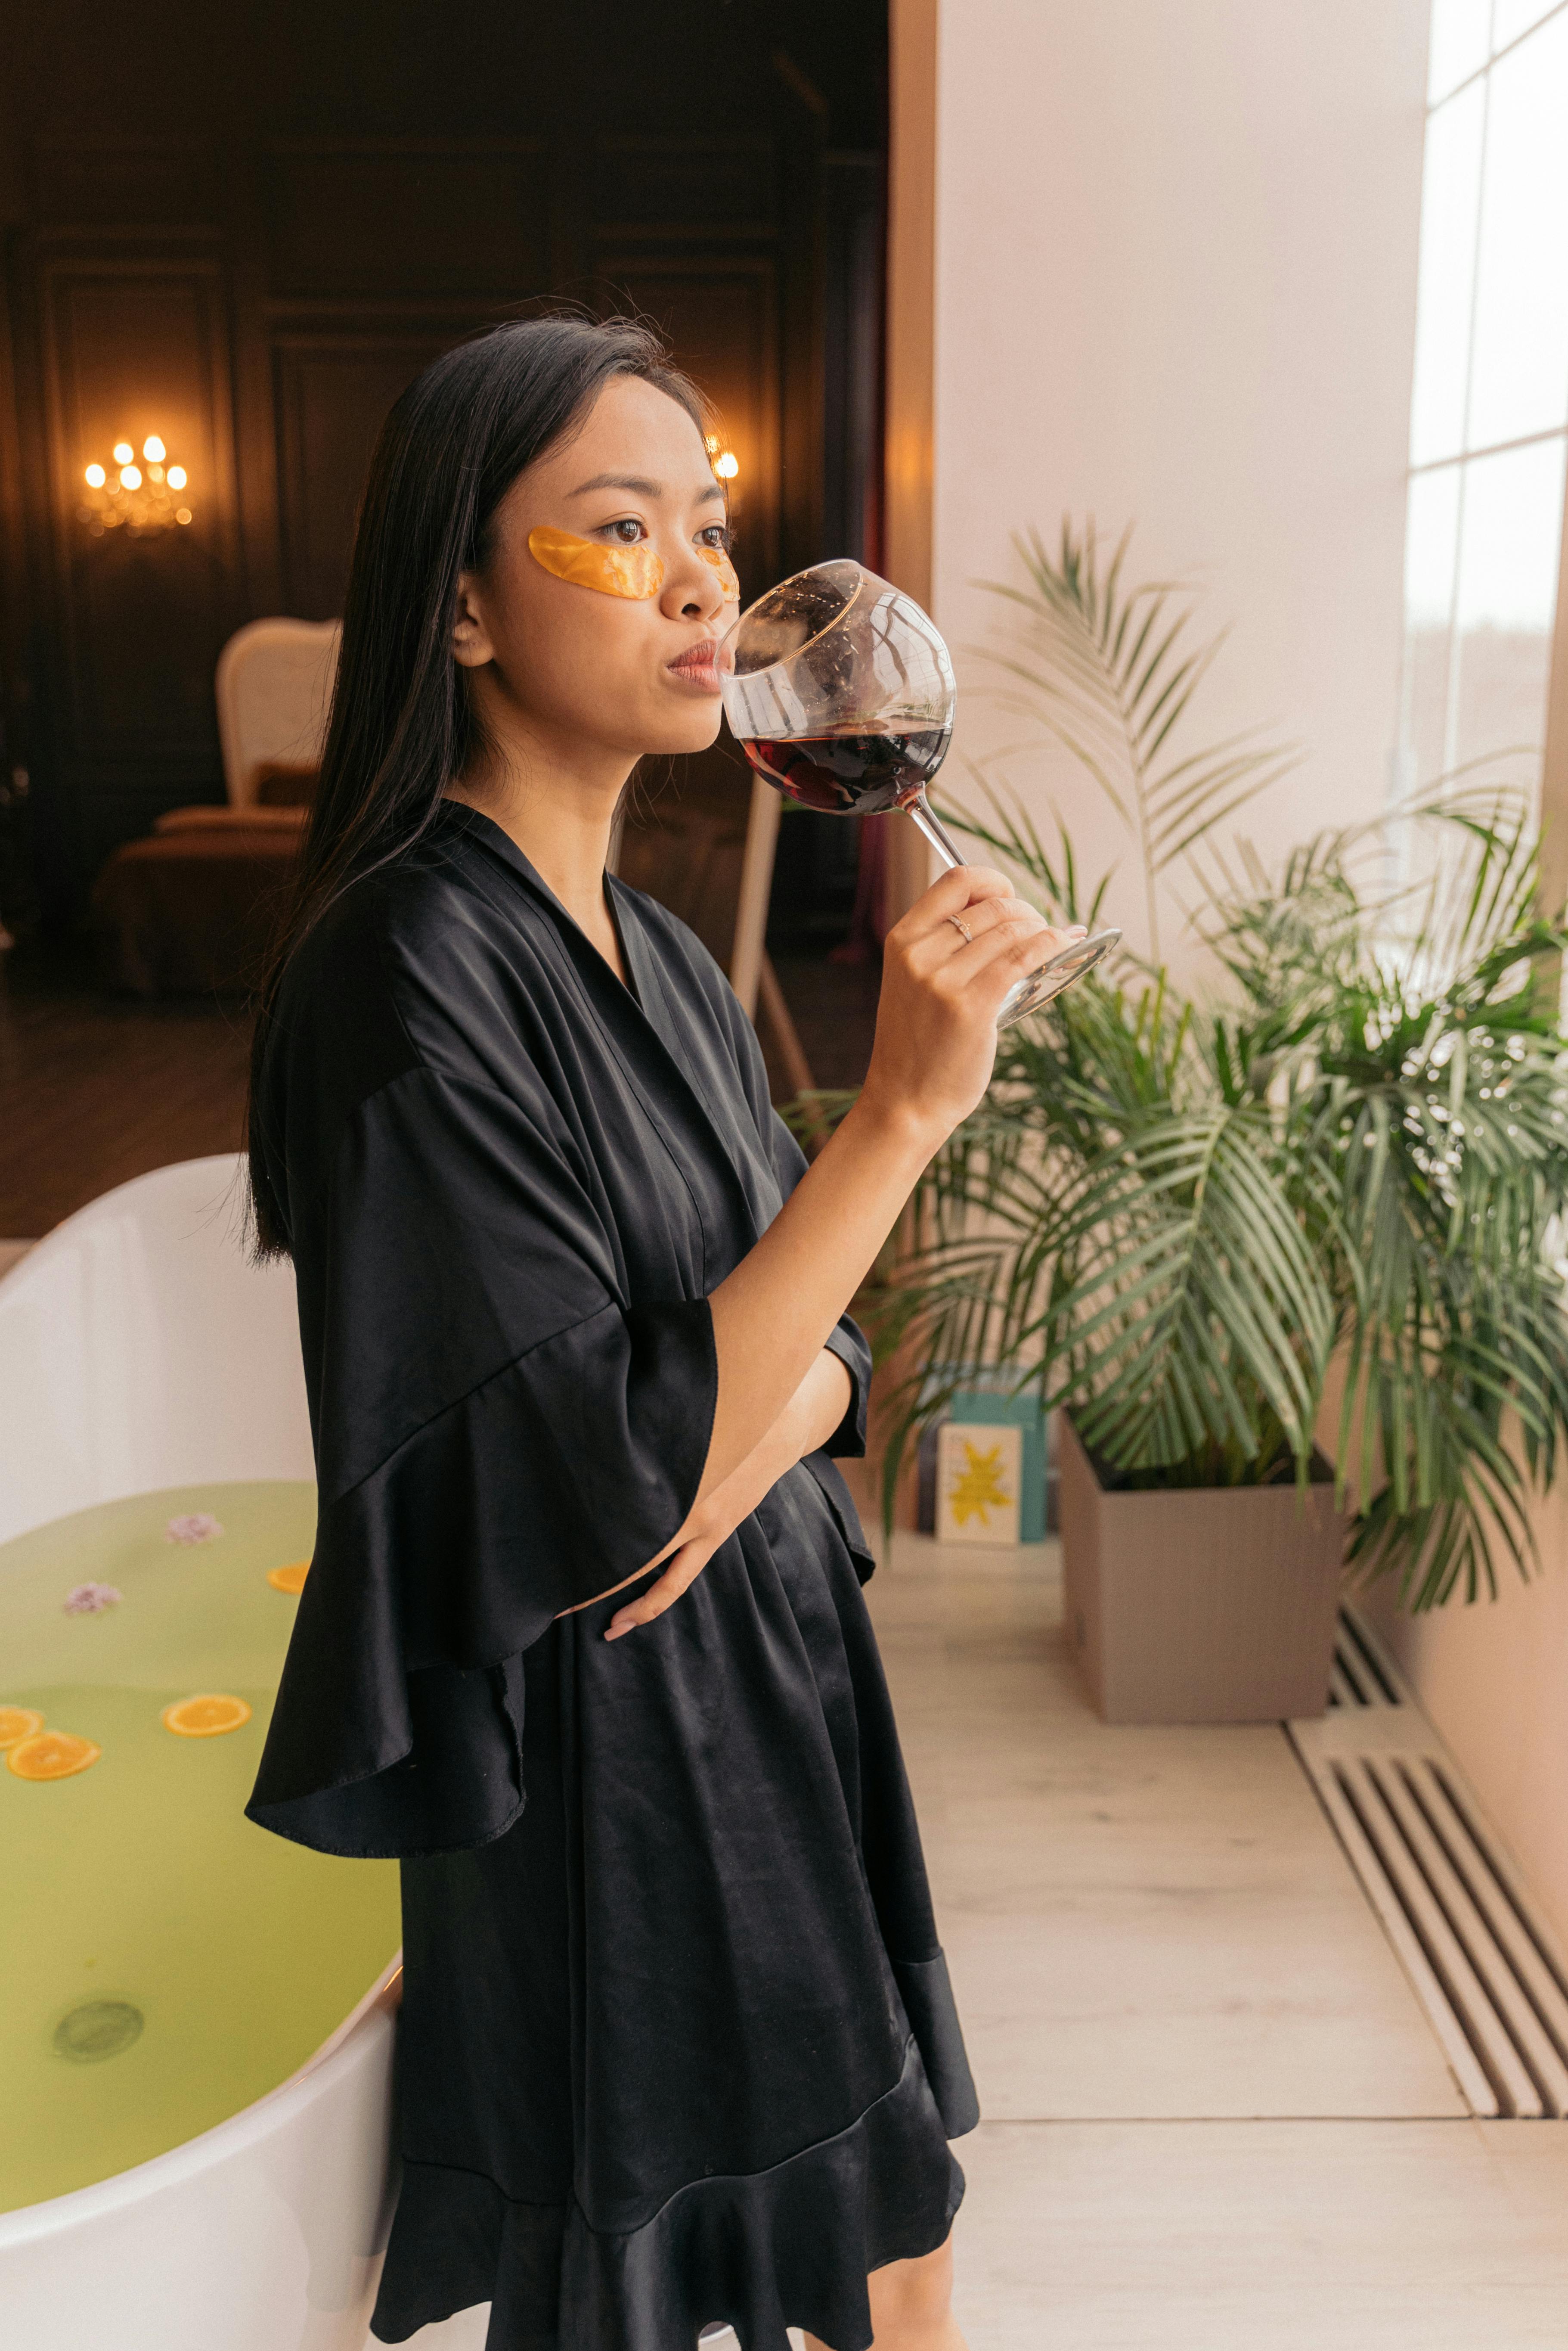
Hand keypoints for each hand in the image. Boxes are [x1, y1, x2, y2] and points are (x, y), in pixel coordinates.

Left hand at [564, 1349, 852, 1638]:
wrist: (774, 1422)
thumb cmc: (712, 1412)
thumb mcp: (670, 1424)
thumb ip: (634, 1438)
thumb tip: (584, 1438)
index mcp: (665, 1478)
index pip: (612, 1518)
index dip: (579, 1541)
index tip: (546, 1555)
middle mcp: (682, 1506)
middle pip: (630, 1556)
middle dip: (592, 1581)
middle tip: (555, 1602)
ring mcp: (702, 1526)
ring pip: (660, 1581)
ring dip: (630, 1606)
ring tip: (606, 1627)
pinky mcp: (716, 1534)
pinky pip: (681, 1578)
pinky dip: (655, 1598)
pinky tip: (632, 1614)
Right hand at [860, 866, 1083, 1141]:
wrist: (906, 1102)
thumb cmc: (918, 1046)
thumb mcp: (913, 984)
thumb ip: (944, 948)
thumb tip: (1009, 915)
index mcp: (902, 941)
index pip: (955, 881)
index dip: (992, 881)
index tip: (1009, 896)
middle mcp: (919, 955)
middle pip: (991, 906)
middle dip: (1026, 911)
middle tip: (1038, 929)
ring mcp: (943, 981)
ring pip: (1011, 930)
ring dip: (1041, 929)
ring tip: (1051, 941)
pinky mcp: (972, 1007)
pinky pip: (1023, 957)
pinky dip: (1051, 944)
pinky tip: (1064, 943)